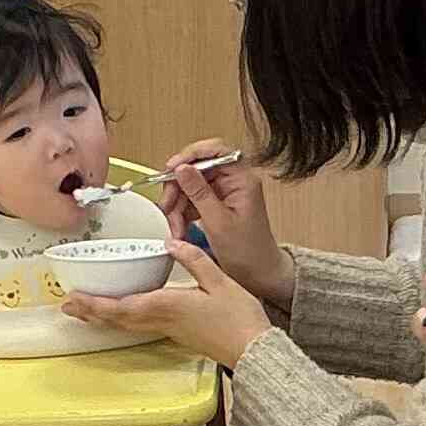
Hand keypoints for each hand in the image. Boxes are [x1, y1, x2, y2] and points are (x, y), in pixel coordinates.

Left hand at [60, 240, 273, 369]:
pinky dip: (122, 321)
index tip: (74, 298)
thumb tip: (170, 242)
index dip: (94, 304)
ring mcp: (169, 330)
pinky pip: (140, 327)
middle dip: (90, 313)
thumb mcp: (219, 279)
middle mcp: (163, 321)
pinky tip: (119, 315)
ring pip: (126, 325)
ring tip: (83, 312)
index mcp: (168, 306)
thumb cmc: (240, 318)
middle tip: (67, 305)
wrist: (254, 350)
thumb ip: (193, 259)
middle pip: (117, 319)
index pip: (122, 306)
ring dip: (102, 319)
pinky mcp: (177, 334)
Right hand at [157, 137, 290, 306]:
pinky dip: (183, 212)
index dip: (191, 155)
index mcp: (242, 179)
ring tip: (175, 225)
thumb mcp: (218, 222)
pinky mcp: (217, 204)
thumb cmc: (249, 252)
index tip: (172, 168)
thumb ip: (199, 193)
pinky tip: (179, 227)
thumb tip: (182, 169)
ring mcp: (225, 193)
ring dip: (178, 204)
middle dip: (179, 187)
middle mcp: (234, 182)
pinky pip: (193, 200)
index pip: (216, 150)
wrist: (258, 275)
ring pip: (191, 186)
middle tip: (167, 205)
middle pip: (198, 169)